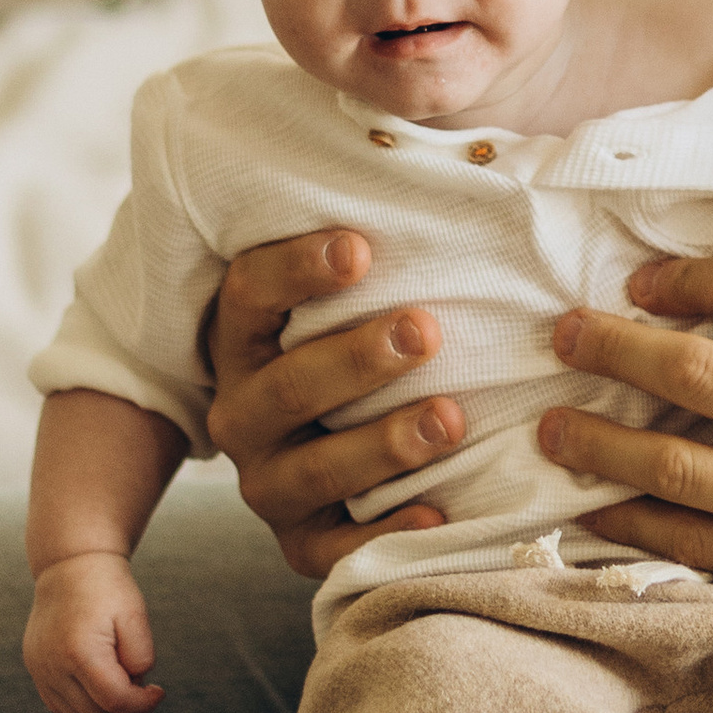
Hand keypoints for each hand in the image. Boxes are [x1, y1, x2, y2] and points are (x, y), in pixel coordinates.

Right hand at [24, 552, 165, 712]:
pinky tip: (97, 688)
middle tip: (134, 674)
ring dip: (103, 708)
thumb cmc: (107, 589)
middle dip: (122, 702)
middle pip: (96, 712)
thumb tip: (134, 687)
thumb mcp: (135, 616)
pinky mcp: (35, 668)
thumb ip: (141, 657)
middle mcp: (53, 665)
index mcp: (80, 651)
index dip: (142, 704)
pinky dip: (81, 706)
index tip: (158, 692)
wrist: (70, 566)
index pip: (115, 700)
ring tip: (116, 675)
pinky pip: (59, 705)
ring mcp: (40, 669)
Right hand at [204, 230, 464, 581]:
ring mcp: (269, 483)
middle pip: (284, 387)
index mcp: (242, 340)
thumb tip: (471, 161)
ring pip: (313, 470)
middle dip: (355, 359)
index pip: (250, 294)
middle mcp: (243, 413)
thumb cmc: (360, 341)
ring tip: (449, 418)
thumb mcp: (350, 295)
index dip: (296, 270)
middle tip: (426, 330)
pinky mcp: (302, 545)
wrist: (329, 458)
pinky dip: (386, 533)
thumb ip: (377, 246)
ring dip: (381, 444)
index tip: (361, 247)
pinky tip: (438, 511)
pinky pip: (335, 551)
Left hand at [539, 249, 712, 636]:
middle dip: (611, 346)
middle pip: (694, 368)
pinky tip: (596, 503)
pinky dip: (633, 519)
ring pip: (674, 463)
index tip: (641, 283)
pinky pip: (692, 541)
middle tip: (563, 335)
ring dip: (599, 441)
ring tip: (552, 426)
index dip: (682, 276)